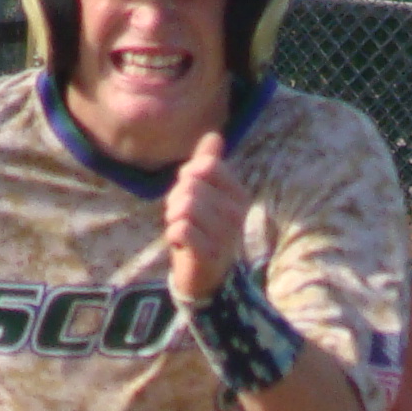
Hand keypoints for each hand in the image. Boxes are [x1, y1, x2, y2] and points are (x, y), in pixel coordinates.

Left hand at [163, 129, 247, 299]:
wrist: (206, 276)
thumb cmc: (203, 229)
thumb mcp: (206, 193)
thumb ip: (209, 164)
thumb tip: (213, 135)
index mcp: (238, 194)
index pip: (206, 166)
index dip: (188, 178)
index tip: (190, 196)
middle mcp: (237, 212)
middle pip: (191, 186)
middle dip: (176, 200)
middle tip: (184, 219)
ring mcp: (225, 234)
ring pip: (184, 206)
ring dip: (174, 218)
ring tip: (183, 231)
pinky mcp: (209, 254)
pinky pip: (180, 229)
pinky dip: (173, 235)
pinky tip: (181, 244)